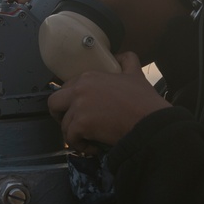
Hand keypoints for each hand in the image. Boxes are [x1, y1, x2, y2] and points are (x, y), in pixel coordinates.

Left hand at [48, 52, 170, 154]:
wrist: (149, 121)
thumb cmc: (144, 100)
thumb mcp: (136, 73)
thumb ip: (127, 60)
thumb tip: (119, 55)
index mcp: (89, 77)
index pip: (67, 88)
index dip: (71, 101)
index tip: (80, 110)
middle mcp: (80, 89)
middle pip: (54, 102)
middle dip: (60, 115)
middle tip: (74, 124)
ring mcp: (79, 107)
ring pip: (64, 125)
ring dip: (74, 135)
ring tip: (88, 140)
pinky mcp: (81, 125)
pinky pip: (70, 138)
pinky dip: (80, 146)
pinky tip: (93, 148)